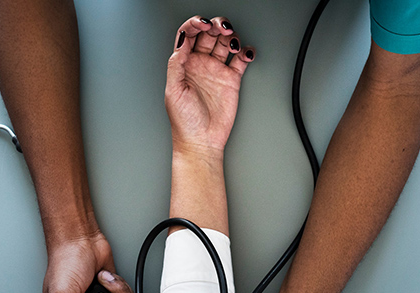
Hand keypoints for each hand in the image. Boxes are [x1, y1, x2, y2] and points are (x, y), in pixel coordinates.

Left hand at [166, 15, 255, 154]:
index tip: (202, 24)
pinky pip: (240, 60)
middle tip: (221, 28)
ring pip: (225, 42)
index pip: (189, 34)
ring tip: (232, 43)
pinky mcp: (231, 79)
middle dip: (215, 25)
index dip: (195, 24)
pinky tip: (245, 53)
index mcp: (184, 63)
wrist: (202, 141)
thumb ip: (176, 64)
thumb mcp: (173, 90)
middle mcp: (200, 64)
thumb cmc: (184, 121)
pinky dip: (245, 52)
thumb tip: (182, 41)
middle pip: (209, 34)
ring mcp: (216, 70)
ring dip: (230, 36)